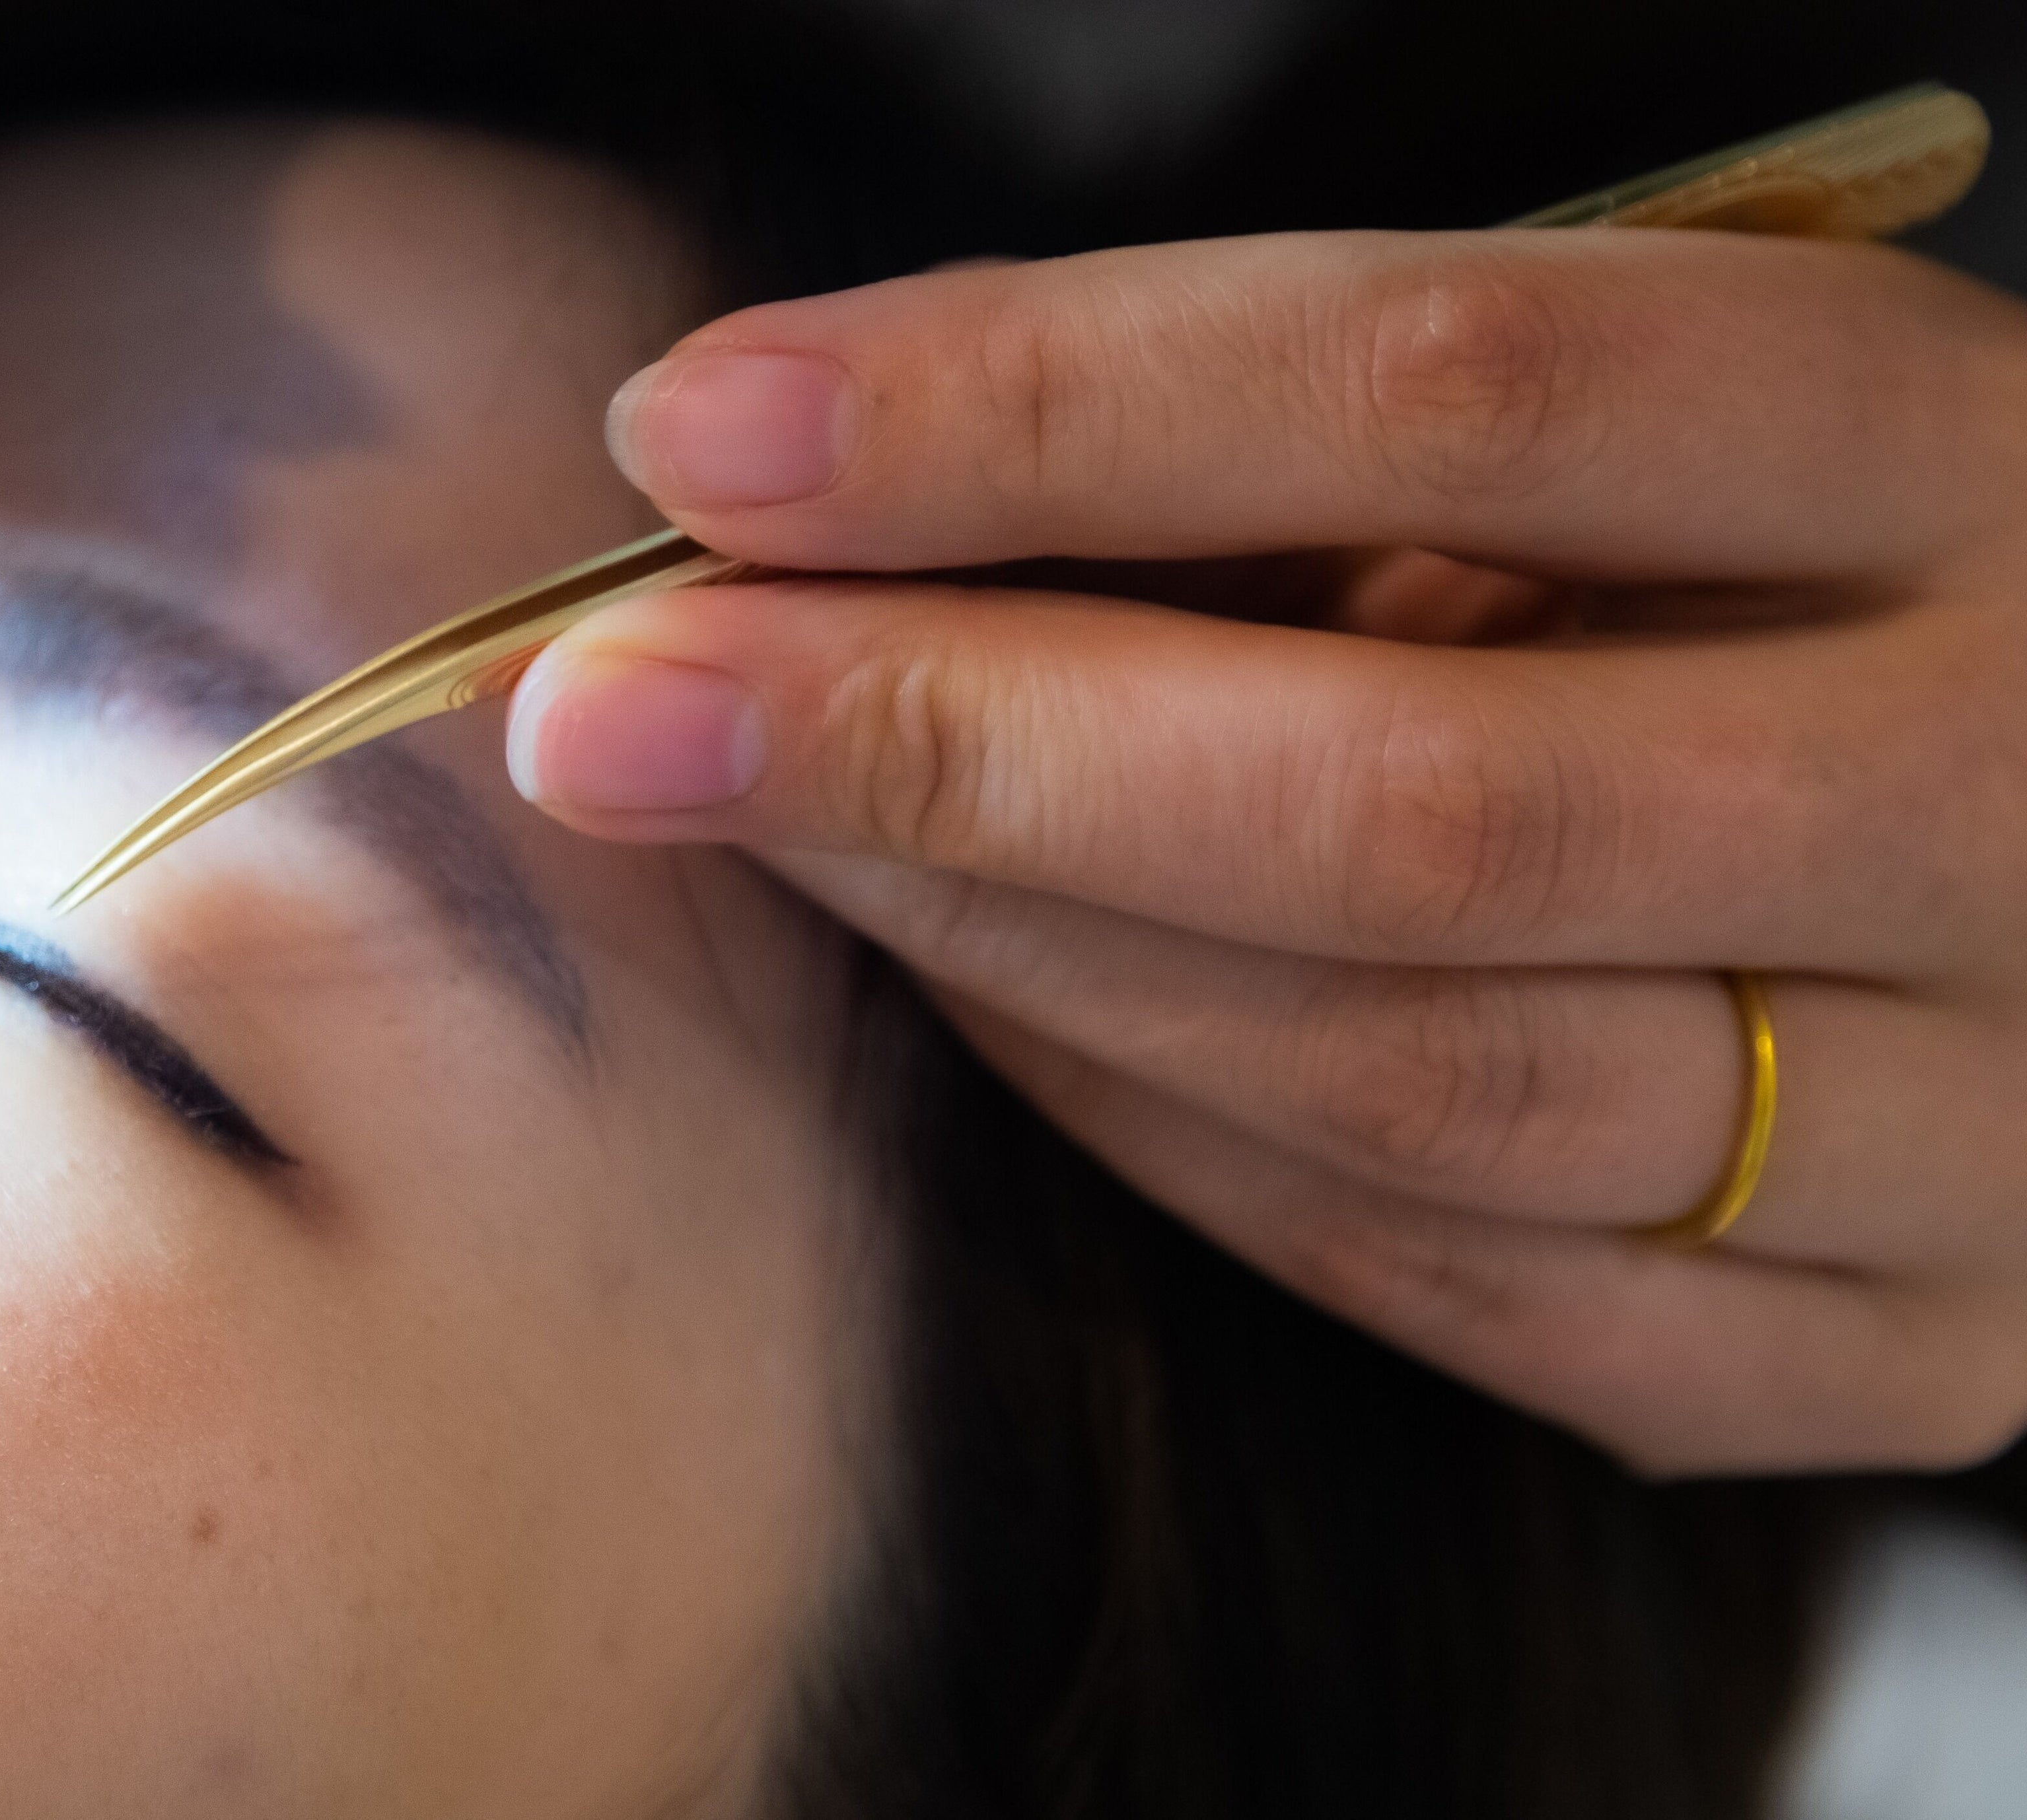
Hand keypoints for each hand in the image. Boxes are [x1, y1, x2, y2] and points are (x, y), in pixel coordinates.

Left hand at [504, 227, 2026, 1476]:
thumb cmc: (1814, 592)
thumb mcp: (1646, 444)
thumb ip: (1329, 464)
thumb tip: (869, 511)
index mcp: (1948, 475)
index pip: (1452, 390)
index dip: (1038, 403)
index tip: (716, 431)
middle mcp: (2005, 808)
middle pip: (1405, 803)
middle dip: (948, 745)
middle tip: (620, 707)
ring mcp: (1982, 1127)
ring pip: (1409, 1079)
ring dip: (1014, 953)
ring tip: (763, 838)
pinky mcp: (1899, 1350)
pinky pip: (1465, 1287)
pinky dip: (1169, 1140)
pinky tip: (986, 1011)